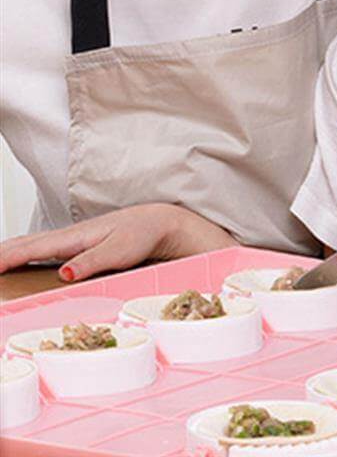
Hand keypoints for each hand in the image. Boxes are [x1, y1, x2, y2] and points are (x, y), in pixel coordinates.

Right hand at [0, 204, 237, 281]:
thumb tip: (63, 273)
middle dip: (2, 253)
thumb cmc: (143, 234)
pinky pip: (44, 248)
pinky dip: (25, 251)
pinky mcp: (80, 244)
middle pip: (27, 244)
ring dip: (10, 251)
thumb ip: (92, 261)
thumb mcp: (120, 251)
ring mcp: (74, 239)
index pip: (32, 248)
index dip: (7, 258)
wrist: (160, 223)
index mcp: (75, 237)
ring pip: (34, 244)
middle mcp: (71, 236)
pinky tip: (22, 258)